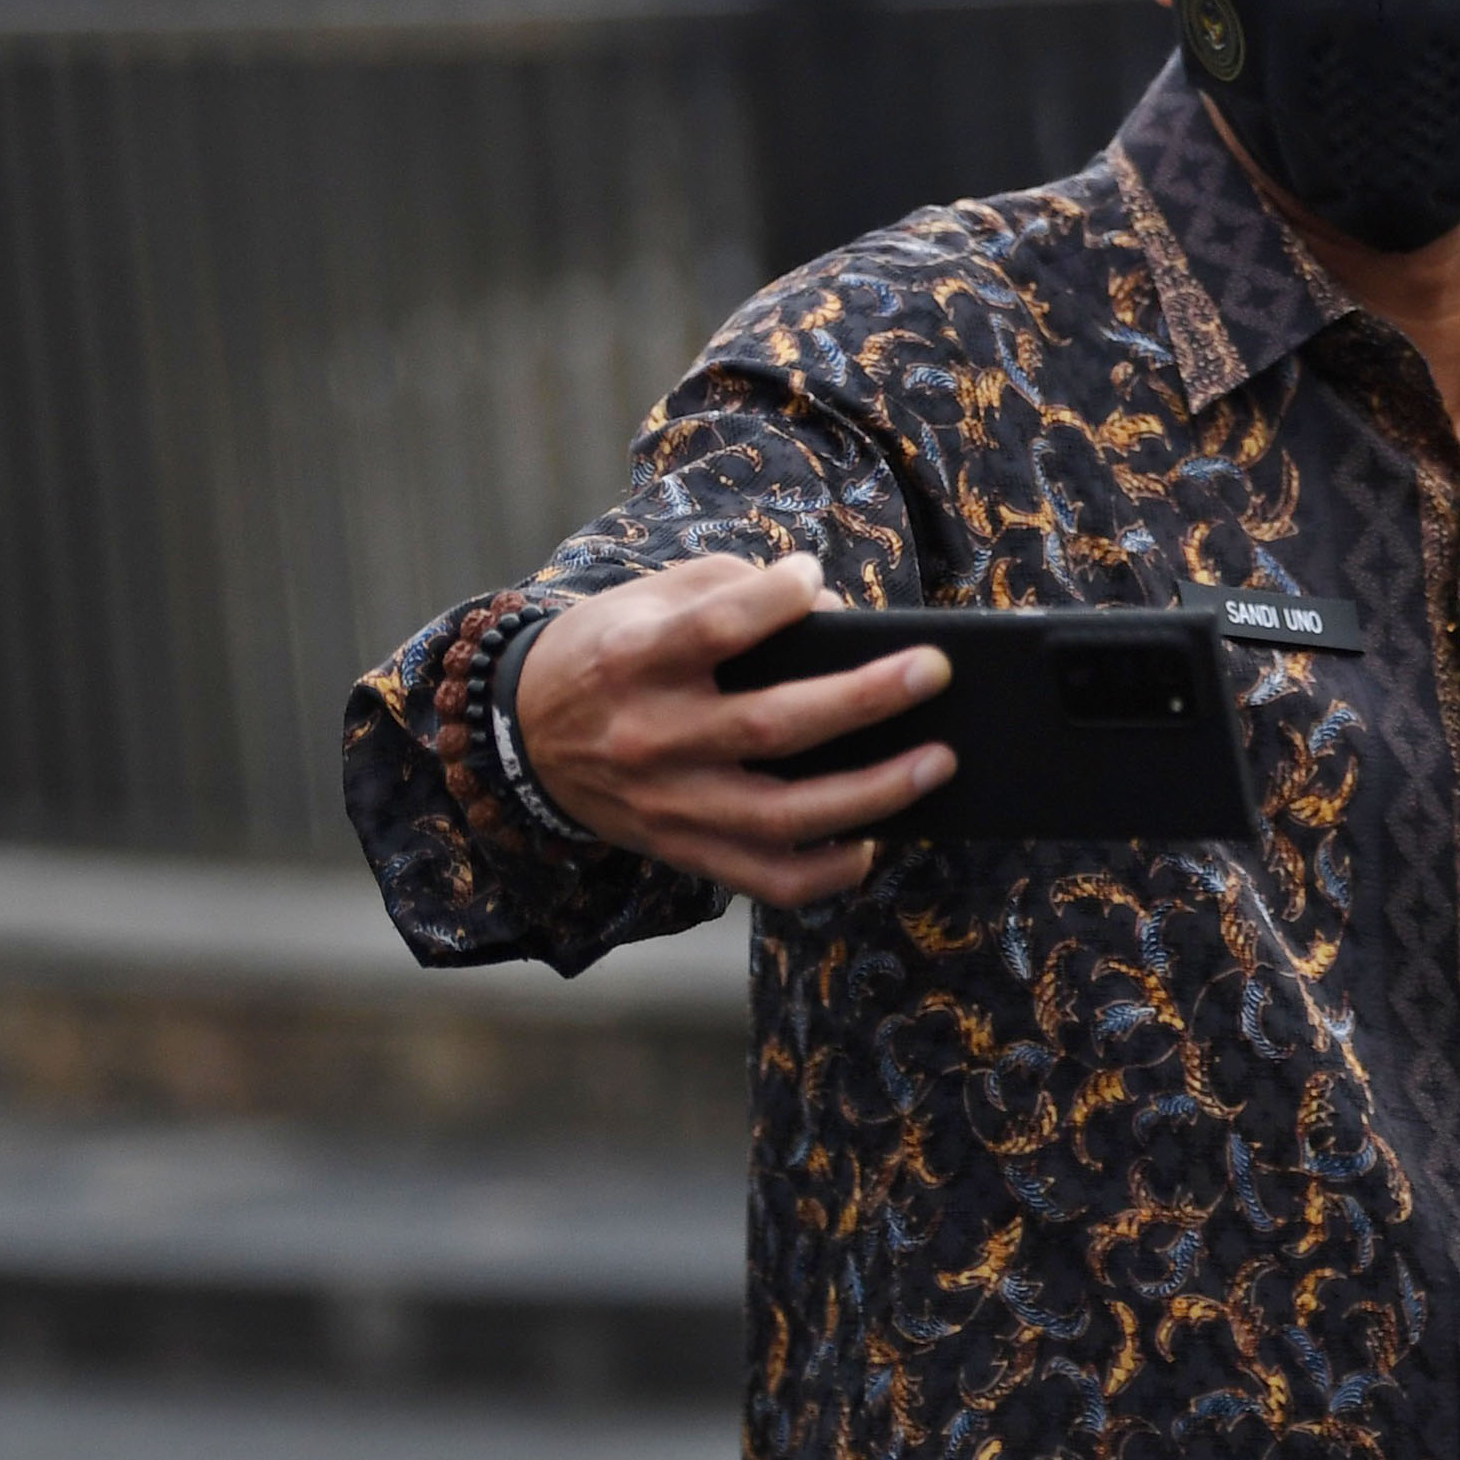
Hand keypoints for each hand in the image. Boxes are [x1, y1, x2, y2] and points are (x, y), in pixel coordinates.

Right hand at [511, 552, 953, 905]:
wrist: (522, 738)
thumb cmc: (611, 653)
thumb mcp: (648, 600)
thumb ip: (732, 589)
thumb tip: (828, 608)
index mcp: (633, 661)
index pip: (714, 628)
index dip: (773, 599)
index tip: (809, 579)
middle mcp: (650, 737)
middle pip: (768, 726)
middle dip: (863, 700)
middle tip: (934, 671)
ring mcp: (670, 805)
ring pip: (782, 815)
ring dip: (872, 794)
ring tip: (938, 763)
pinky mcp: (684, 851)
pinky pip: (769, 880)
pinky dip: (830, 870)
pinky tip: (876, 841)